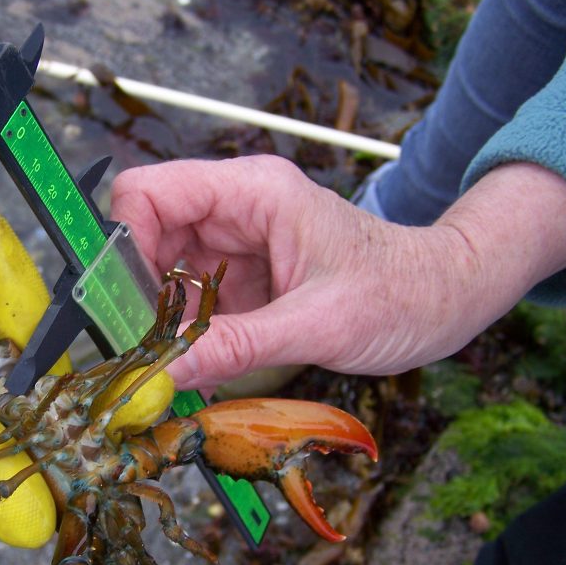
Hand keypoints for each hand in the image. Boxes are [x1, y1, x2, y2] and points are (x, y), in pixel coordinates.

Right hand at [110, 156, 565, 388]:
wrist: (444, 299)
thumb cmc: (401, 293)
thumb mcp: (318, 323)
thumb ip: (237, 346)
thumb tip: (163, 372)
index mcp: (251, 193)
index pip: (148, 193)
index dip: (121, 245)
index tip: (121, 308)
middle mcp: (234, 212)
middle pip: (144, 239)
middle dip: (135, 295)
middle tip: (142, 350)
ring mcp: (233, 247)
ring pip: (159, 276)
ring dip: (158, 321)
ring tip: (173, 364)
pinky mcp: (239, 280)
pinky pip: (187, 303)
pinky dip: (182, 335)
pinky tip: (197, 364)